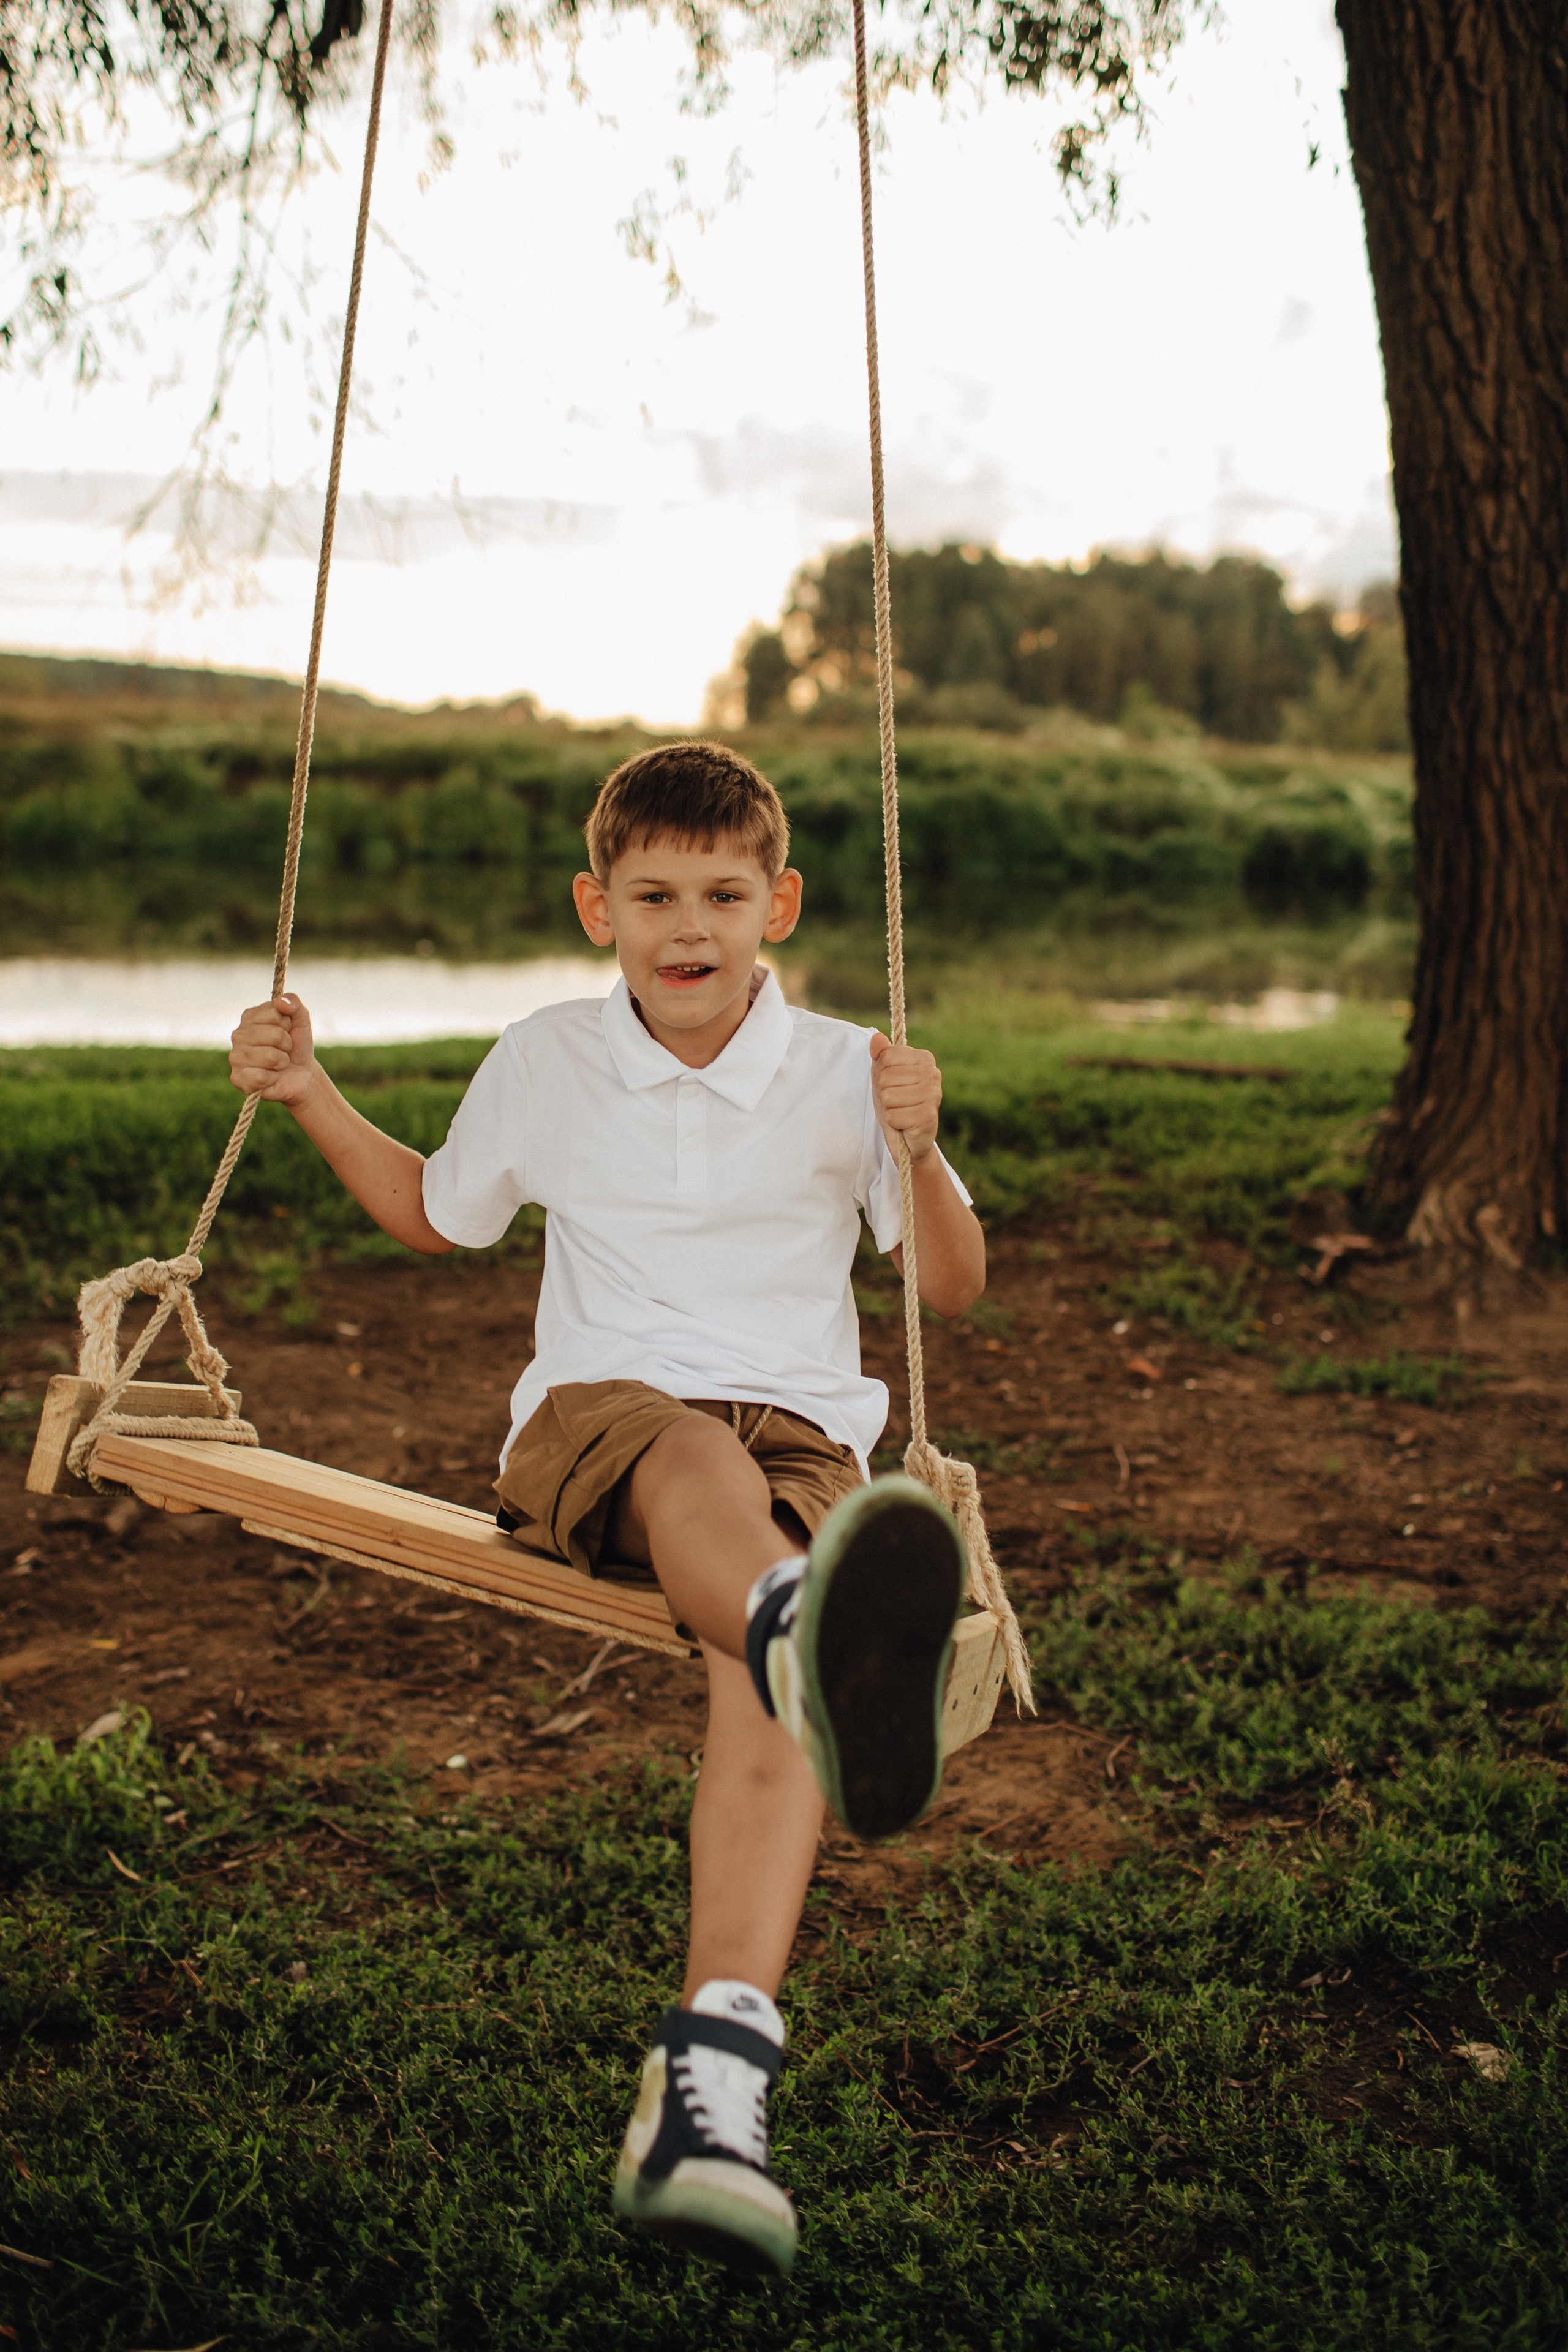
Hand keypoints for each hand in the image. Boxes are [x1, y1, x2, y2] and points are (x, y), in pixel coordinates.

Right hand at [229, 994, 318, 1106]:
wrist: (301, 1075)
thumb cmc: (296, 1046)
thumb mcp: (301, 1021)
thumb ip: (293, 1003)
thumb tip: (279, 1001)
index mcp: (249, 1017)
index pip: (275, 1013)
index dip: (287, 1025)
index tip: (286, 1031)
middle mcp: (238, 1035)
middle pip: (275, 1035)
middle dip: (287, 1044)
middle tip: (284, 1050)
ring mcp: (235, 1057)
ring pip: (271, 1056)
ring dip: (282, 1062)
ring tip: (278, 1063)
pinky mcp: (238, 1079)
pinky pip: (262, 1076)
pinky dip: (274, 1078)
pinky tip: (271, 1077)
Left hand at [869, 1030, 941, 1162]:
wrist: (910, 1137)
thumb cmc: (897, 1102)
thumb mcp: (884, 1075)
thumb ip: (880, 1055)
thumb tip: (876, 1038)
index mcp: (925, 1058)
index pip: (886, 1056)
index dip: (881, 1073)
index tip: (894, 1083)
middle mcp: (933, 1073)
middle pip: (885, 1077)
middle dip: (884, 1093)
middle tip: (897, 1102)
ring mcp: (933, 1095)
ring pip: (888, 1097)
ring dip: (888, 1109)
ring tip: (901, 1112)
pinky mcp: (927, 1117)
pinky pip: (893, 1116)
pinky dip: (893, 1123)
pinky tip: (905, 1124)